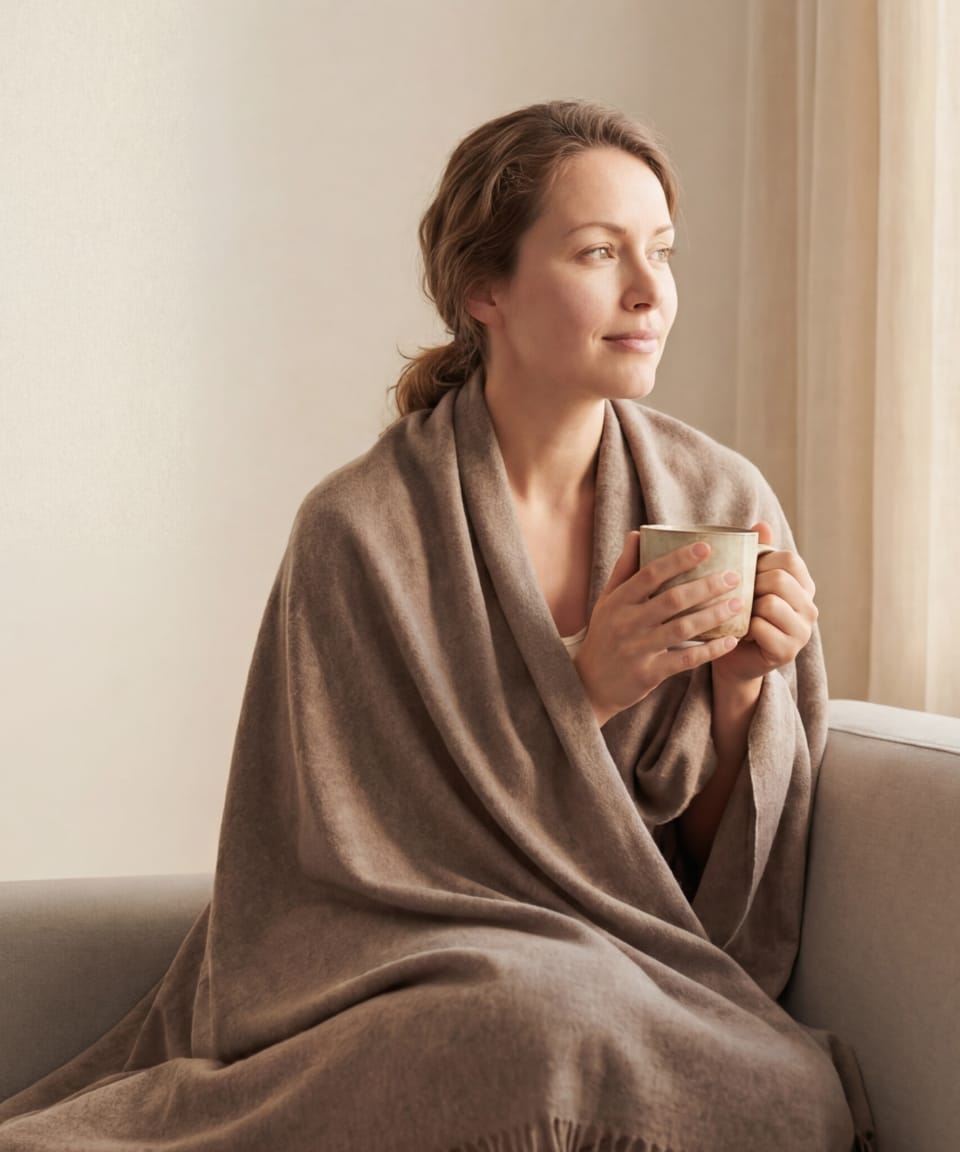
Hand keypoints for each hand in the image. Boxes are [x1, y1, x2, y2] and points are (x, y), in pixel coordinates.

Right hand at [574, 532, 743, 725]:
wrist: (589, 684)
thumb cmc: (604, 635)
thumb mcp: (607, 600)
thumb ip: (623, 569)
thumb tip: (637, 534)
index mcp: (619, 601)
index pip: (651, 574)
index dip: (679, 559)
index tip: (706, 547)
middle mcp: (627, 623)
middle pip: (672, 600)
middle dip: (706, 586)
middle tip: (734, 576)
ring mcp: (638, 649)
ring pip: (682, 629)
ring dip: (713, 615)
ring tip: (738, 604)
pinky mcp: (649, 673)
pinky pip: (685, 659)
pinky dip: (710, 651)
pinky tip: (730, 641)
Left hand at [711, 521, 817, 686]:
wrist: (732, 656)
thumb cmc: (739, 613)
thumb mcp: (748, 579)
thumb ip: (758, 552)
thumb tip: (762, 524)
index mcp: (803, 586)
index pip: (789, 559)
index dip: (762, 562)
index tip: (748, 575)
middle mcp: (810, 608)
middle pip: (780, 579)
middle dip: (752, 585)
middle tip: (741, 598)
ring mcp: (802, 631)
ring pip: (771, 603)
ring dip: (748, 609)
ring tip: (742, 616)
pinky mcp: (788, 651)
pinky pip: (761, 628)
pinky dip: (745, 629)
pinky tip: (742, 634)